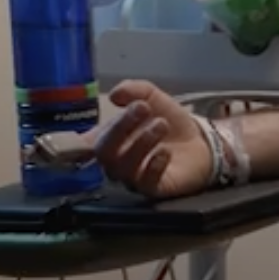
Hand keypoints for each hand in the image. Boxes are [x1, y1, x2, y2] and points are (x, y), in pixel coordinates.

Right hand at [87, 80, 214, 198]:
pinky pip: (146, 183)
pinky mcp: (154, 189)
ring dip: (142, 142)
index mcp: (110, 138)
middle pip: (105, 153)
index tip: (100, 118)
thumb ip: (134, 90)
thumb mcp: (152, 97)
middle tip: (143, 108)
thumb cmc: (168, 121)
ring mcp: (134, 177)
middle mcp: (117, 161)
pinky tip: (165, 151)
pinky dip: (153, 165)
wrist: (199, 140)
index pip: (85, 143)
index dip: (79, 139)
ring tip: (161, 124)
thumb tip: (115, 93)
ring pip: (125, 168)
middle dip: (121, 127)